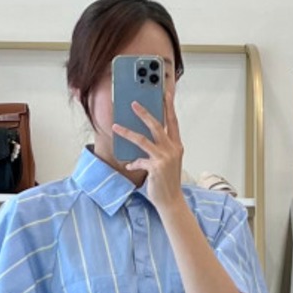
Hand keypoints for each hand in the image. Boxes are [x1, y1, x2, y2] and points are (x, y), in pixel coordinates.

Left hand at [112, 78, 184, 213]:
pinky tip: (130, 166)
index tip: (166, 92)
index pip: (173, 121)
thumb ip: (160, 147)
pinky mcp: (156, 167)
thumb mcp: (168, 161)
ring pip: (143, 140)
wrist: (171, 200)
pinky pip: (139, 160)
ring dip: (127, 132)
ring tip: (116, 127)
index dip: (169, 106)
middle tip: (133, 104)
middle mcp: (172, 149)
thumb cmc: (167, 181)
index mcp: (176, 145)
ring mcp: (164, 158)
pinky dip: (133, 163)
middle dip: (144, 113)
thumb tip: (144, 135)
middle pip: (157, 125)